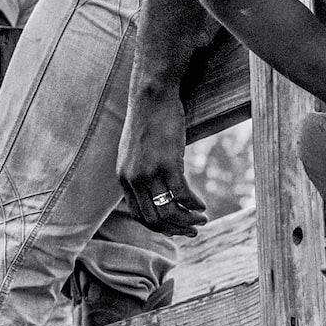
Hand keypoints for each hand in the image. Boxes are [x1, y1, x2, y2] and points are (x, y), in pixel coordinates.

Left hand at [117, 87, 206, 237]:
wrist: (151, 95)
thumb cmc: (147, 119)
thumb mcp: (133, 150)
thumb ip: (136, 171)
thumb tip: (150, 189)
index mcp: (123, 178)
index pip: (139, 216)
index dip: (159, 226)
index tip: (175, 226)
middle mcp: (133, 179)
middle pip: (154, 220)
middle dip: (175, 230)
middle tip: (192, 231)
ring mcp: (150, 173)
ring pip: (169, 212)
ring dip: (188, 221)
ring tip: (201, 220)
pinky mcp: (168, 163)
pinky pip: (183, 195)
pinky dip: (194, 205)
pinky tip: (202, 205)